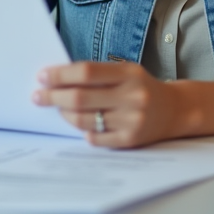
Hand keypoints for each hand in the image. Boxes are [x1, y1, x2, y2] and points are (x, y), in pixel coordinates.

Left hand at [32, 62, 186, 147]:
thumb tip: (58, 79)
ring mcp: (131, 120)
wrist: (175, 110)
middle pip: (80, 98)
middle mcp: (132, 97)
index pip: (86, 72)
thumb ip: (97, 74)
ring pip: (84, 120)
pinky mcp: (130, 140)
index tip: (42, 76)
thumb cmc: (141, 88)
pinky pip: (95, 138)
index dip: (60, 75)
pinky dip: (83, 131)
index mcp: (129, 74)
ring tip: (59, 109)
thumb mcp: (126, 72)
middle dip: (54, 97)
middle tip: (38, 96)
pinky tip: (80, 124)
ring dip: (65, 114)